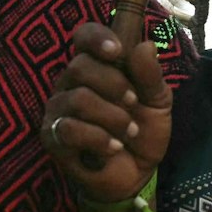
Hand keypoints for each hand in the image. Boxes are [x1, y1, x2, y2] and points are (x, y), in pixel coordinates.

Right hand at [42, 19, 171, 203]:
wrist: (137, 175)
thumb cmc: (143, 131)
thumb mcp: (158, 101)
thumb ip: (151, 75)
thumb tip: (145, 45)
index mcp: (96, 67)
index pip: (83, 37)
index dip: (96, 38)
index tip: (117, 51)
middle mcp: (71, 84)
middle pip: (80, 66)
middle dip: (114, 84)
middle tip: (133, 102)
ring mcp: (59, 111)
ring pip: (78, 98)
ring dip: (113, 117)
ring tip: (129, 131)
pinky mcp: (53, 138)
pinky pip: (70, 129)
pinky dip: (100, 139)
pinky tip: (114, 148)